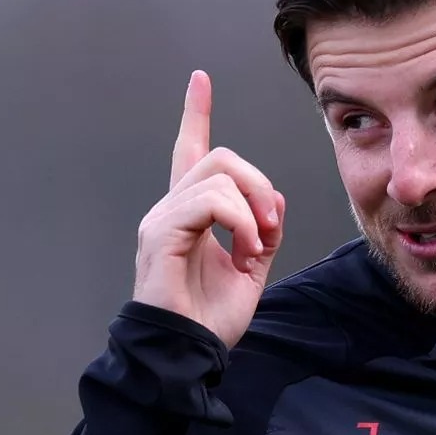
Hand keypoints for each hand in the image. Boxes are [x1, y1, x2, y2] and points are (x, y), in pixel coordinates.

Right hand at [132, 70, 285, 349]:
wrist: (188, 354)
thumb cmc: (211, 318)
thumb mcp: (253, 266)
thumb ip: (264, 229)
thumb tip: (274, 199)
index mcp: (191, 213)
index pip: (191, 151)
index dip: (196, 115)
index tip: (200, 81)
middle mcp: (170, 208)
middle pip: (220, 157)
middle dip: (259, 182)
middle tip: (271, 227)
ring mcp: (162, 218)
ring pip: (219, 174)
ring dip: (253, 207)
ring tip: (256, 246)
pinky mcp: (162, 234)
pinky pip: (210, 201)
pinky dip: (240, 221)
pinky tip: (245, 250)